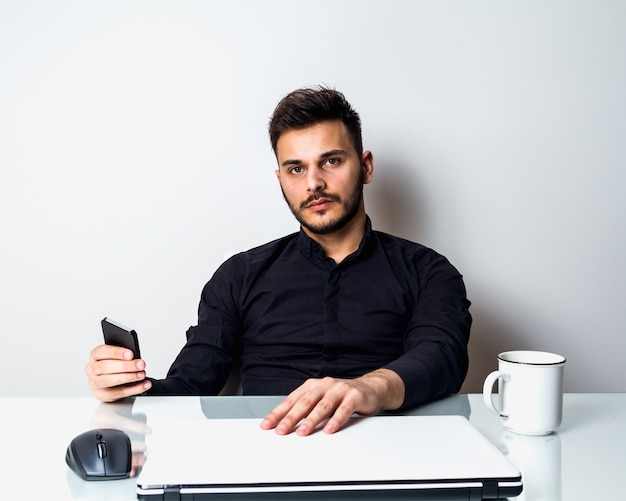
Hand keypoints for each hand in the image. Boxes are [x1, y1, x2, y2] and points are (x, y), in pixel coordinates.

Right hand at [85, 344, 151, 401]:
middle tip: (140, 365)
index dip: (116, 352)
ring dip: (128, 377)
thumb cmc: (115, 365)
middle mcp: (91, 369)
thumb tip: (135, 358)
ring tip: (141, 375)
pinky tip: (144, 385)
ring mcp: (94, 383)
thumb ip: (123, 356)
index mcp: (95, 356)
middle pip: (105, 367)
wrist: (111, 382)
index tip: (131, 354)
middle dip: (125, 366)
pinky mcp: (101, 395)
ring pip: (108, 380)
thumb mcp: (118, 356)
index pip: (101, 352)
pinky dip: (134, 389)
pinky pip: (118, 393)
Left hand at [260, 369, 403, 435]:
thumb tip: (284, 425)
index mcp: (313, 386)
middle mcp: (324, 385)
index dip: (279, 412)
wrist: (370, 388)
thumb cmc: (342, 396)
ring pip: (323, 405)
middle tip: (281, 430)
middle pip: (305, 402)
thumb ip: (306, 409)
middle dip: (291, 417)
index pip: (292, 400)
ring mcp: (340, 389)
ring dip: (311, 419)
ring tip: (302, 431)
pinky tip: (329, 429)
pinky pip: (344, 409)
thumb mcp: (321, 399)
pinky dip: (336, 420)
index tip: (267, 425)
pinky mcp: (354, 396)